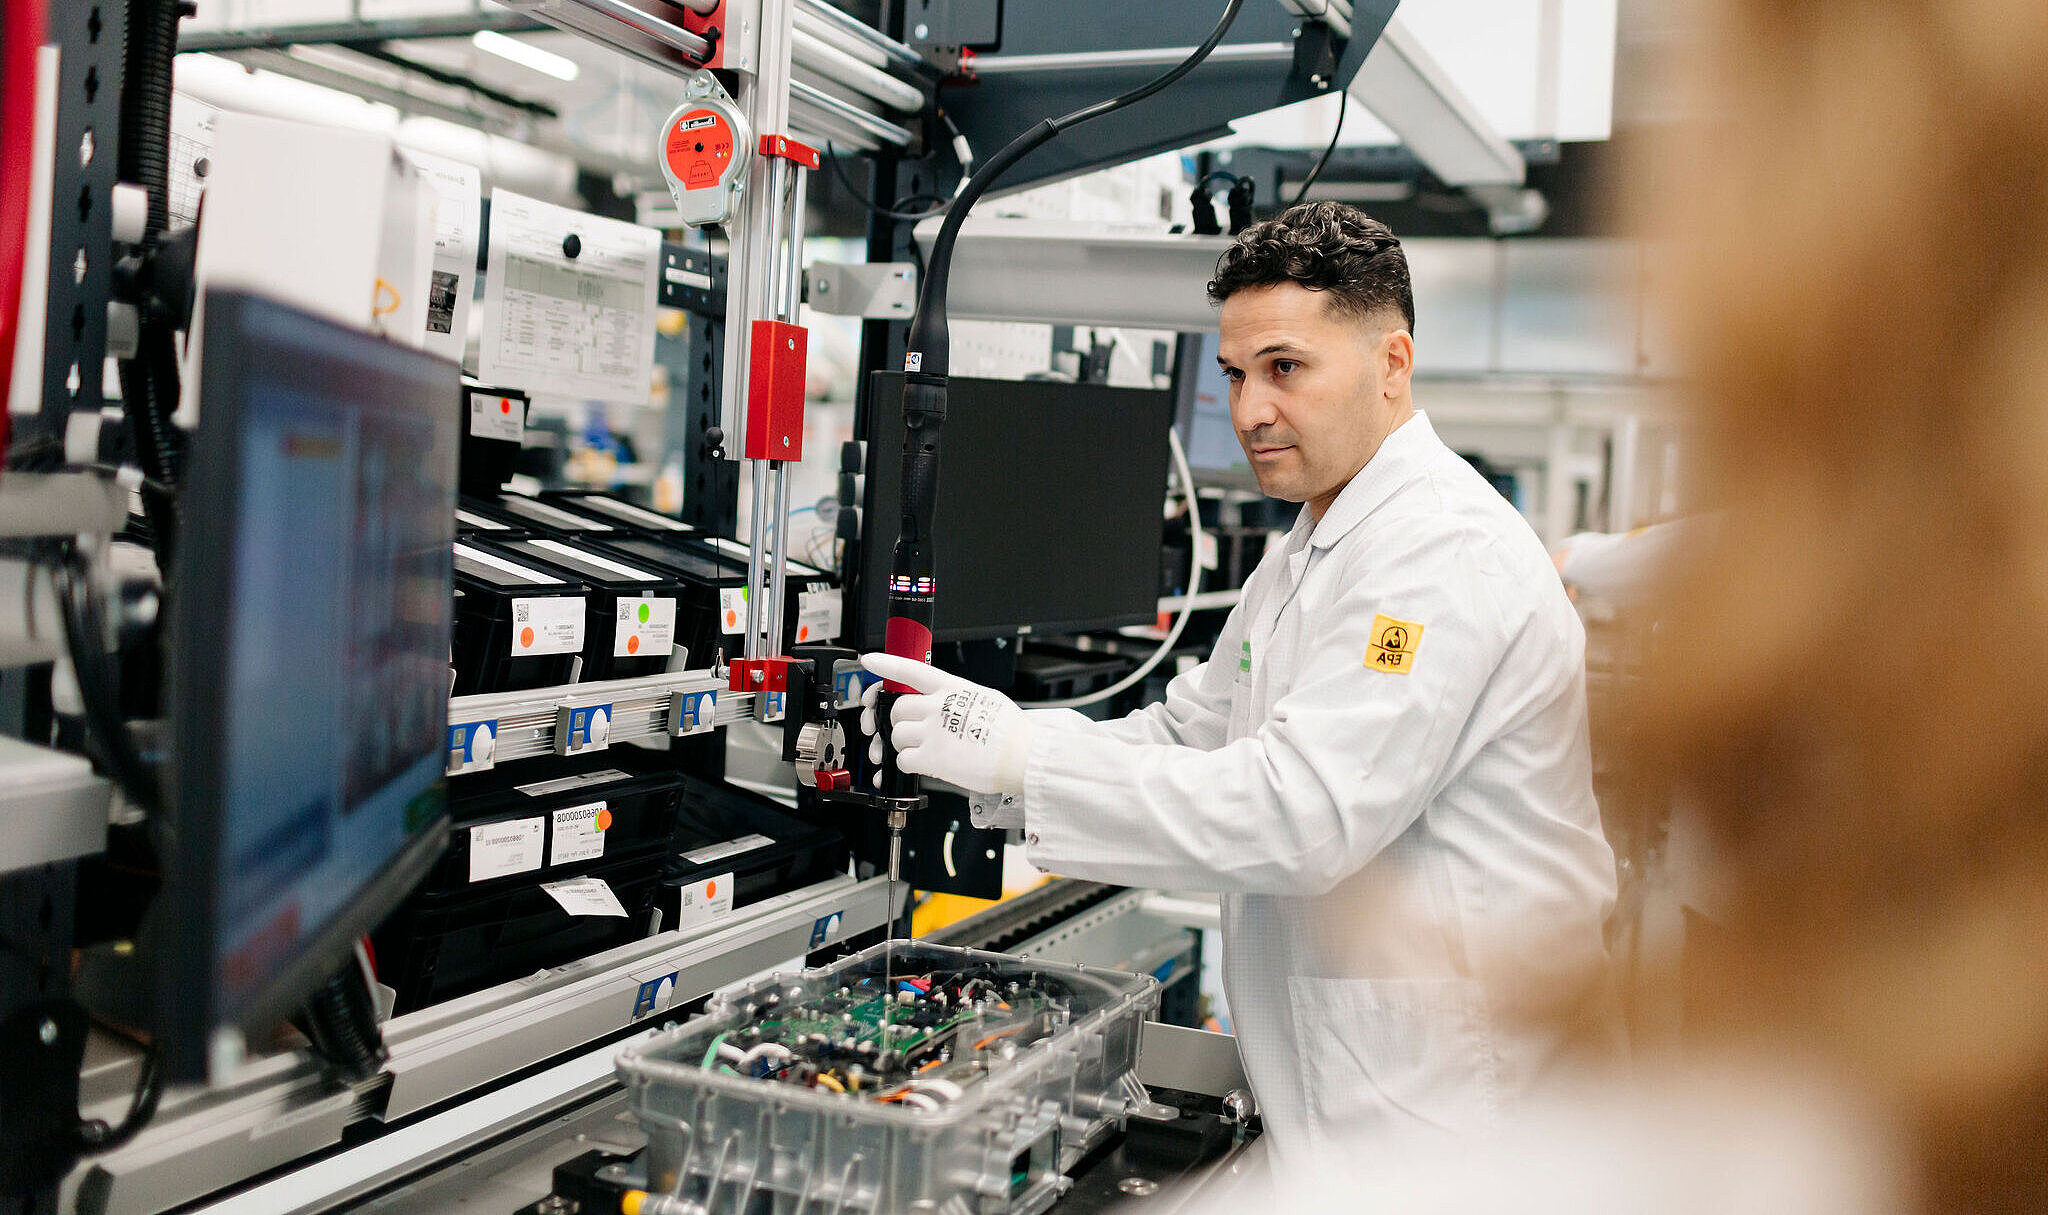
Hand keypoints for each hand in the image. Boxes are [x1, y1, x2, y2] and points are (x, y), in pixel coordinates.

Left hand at [859, 653, 1035, 794]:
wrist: (1025, 756)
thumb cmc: (1012, 732)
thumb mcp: (985, 699)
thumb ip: (958, 698)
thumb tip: (943, 701)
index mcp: (953, 688)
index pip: (912, 670)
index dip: (887, 664)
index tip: (869, 660)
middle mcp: (939, 706)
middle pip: (898, 708)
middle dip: (900, 721)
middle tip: (914, 730)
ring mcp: (933, 732)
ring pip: (896, 734)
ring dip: (905, 745)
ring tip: (926, 749)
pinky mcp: (932, 758)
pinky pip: (903, 759)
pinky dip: (909, 764)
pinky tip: (926, 763)